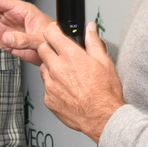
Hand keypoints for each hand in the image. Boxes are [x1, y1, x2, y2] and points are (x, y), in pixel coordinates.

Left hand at [34, 22, 125, 142]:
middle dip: (50, 48)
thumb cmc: (105, 93)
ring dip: (51, 67)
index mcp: (71, 56)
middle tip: (61, 53)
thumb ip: (93, 42)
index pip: (51, 34)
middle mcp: (57, 69)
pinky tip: (66, 89)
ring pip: (42, 68)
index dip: (52, 31)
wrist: (102, 117)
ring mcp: (50, 85)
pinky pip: (46, 86)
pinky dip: (53, 85)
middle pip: (42, 49)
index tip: (55, 32)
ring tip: (67, 75)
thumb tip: (90, 28)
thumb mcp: (104, 62)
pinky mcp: (48, 98)